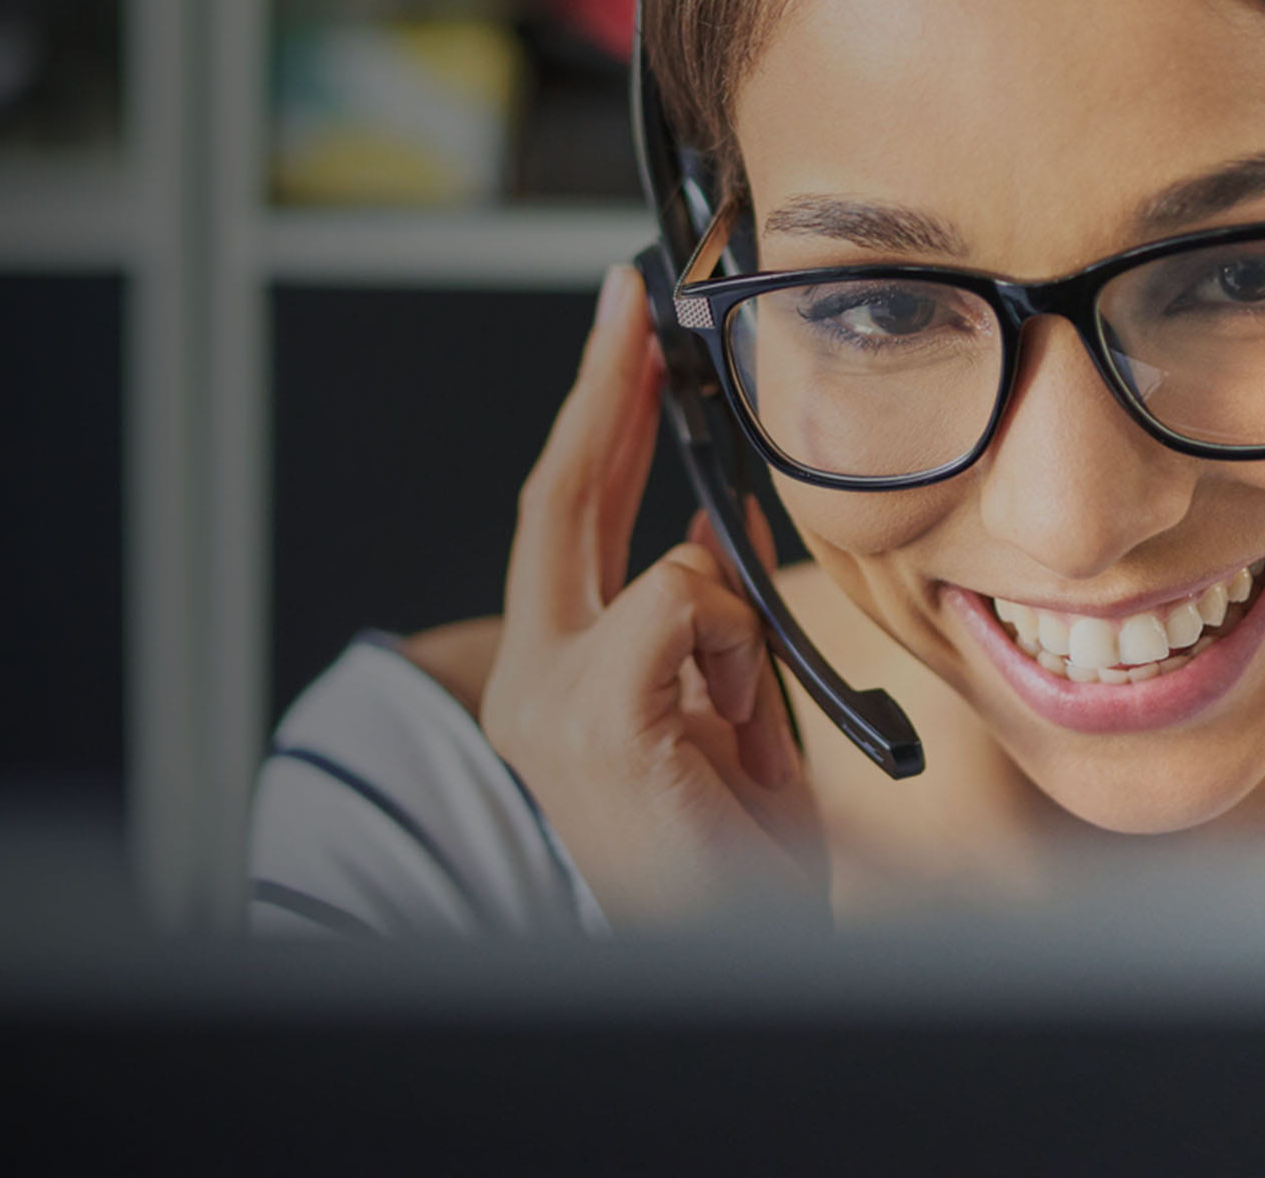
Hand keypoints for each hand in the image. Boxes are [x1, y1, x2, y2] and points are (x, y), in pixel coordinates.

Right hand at [478, 262, 827, 930]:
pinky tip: (728, 740)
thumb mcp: (726, 717)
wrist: (739, 962)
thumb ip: (699, 626)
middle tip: (633, 302)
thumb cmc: (731, 868)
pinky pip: (690, 609)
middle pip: (560, 499)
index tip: (621, 331)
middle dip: (604, 389)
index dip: (591, 414)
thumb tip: (696, 533)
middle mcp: (525, 687)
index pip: (564, 515)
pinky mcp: (593, 715)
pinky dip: (735, 660)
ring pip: (669, 571)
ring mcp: (546, 702)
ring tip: (734, 740)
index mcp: (549, 683)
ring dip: (732, 638)